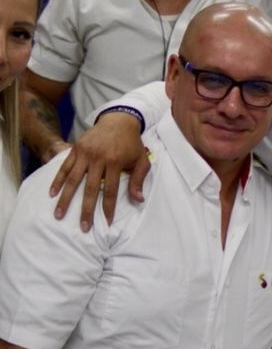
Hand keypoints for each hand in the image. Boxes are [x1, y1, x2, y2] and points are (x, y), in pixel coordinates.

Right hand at [48, 112, 149, 230]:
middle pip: (90, 189)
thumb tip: (138, 200)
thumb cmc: (132, 143)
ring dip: (66, 199)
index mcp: (115, 162)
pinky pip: (64, 167)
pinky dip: (58, 181)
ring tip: (59, 215)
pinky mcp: (75, 149)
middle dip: (86, 210)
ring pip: (73, 180)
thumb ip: (138, 180)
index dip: (109, 207)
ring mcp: (84, 153)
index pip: (111, 190)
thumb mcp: (141, 160)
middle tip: (83, 227)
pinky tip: (52, 194)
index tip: (107, 222)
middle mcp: (98, 159)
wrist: (119, 120)